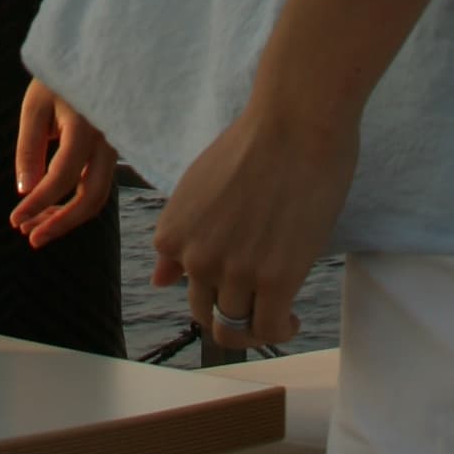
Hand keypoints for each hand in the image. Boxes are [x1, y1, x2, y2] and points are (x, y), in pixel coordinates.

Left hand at [12, 77, 117, 248]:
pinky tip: (49, 208)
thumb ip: (29, 149)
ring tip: (33, 228)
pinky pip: (96, 185)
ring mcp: (113, 149)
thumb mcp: (34, 107)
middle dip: (60, 223)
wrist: (90, 58)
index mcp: (86, 127)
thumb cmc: (57, 80)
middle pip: (91, 198)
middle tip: (29, 237)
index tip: (14, 219)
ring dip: (66, 217)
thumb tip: (26, 192)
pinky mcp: (109, 153)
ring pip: (96, 196)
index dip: (38, 202)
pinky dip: (74, 202)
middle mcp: (107, 142)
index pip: (62, 177)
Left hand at [153, 101, 357, 350]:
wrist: (294, 122)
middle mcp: (197, 257)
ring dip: (257, 325)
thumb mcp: (198, 186)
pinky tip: (293, 317)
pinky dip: (282, 331)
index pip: (181, 283)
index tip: (232, 272)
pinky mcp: (276, 281)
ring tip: (278, 309)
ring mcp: (236, 272)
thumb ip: (181, 235)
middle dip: (229, 309)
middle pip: (205, 313)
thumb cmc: (254, 144)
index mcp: (173, 231)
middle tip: (256, 298)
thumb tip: (159, 281)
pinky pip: (271, 330)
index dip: (209, 281)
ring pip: (236, 328)